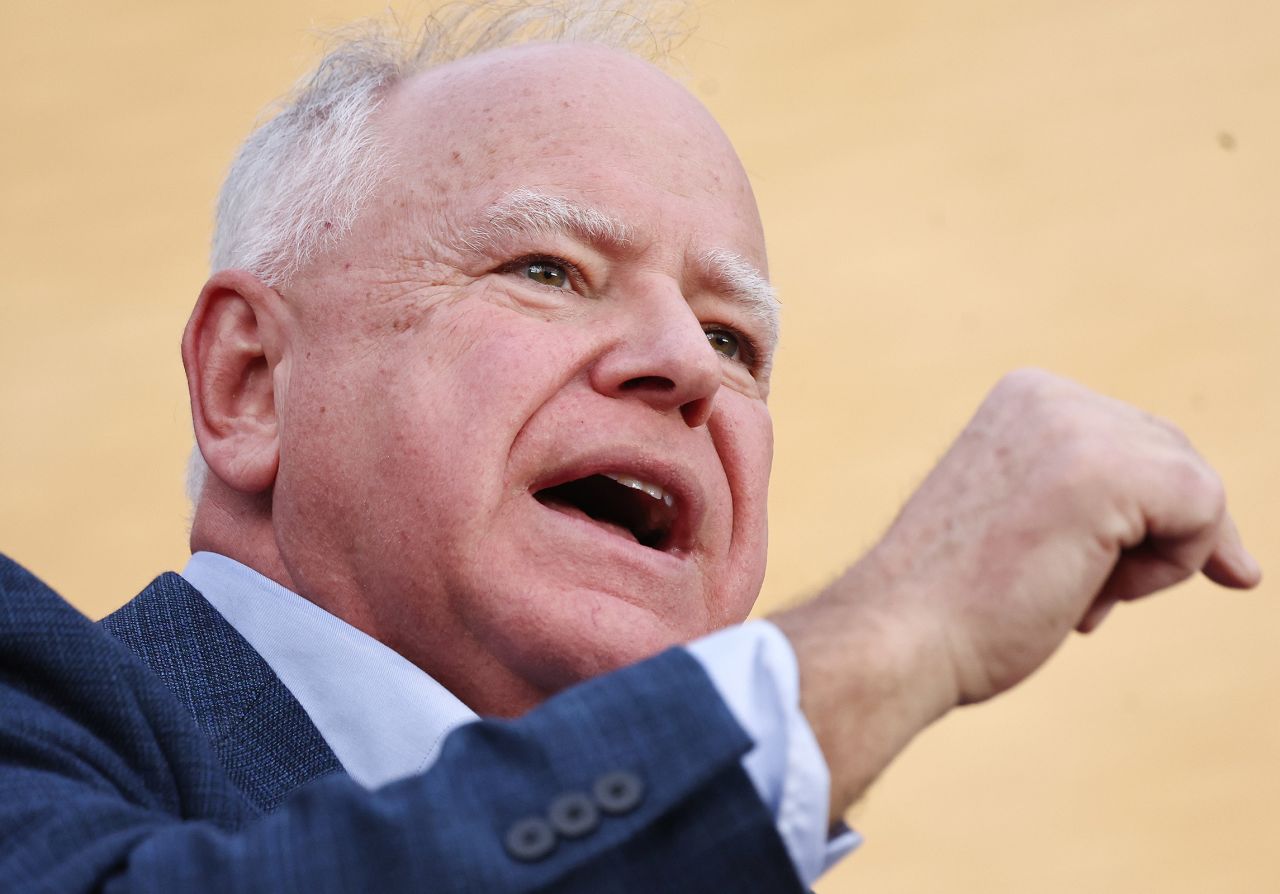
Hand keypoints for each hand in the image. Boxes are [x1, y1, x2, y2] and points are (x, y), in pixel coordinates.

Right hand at [877, 368, 1258, 704]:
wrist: (898, 637)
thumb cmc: (956, 606)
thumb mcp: (1029, 522)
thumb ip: (1100, 501)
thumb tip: (1240, 560)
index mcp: (1026, 397)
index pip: (1139, 443)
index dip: (1134, 521)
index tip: (1065, 570)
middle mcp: (1051, 396)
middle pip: (1175, 460)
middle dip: (1150, 540)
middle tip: (1074, 594)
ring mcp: (1077, 426)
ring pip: (1194, 489)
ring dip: (1152, 562)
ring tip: (1072, 595)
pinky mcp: (1107, 469)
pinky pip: (1205, 513)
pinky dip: (1170, 570)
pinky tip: (1091, 594)